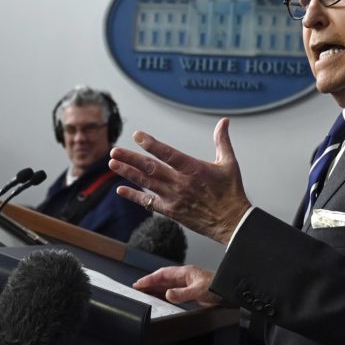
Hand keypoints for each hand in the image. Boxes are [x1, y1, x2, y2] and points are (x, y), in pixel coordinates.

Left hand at [109, 118, 249, 243]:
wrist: (232, 222)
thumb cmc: (231, 192)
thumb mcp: (229, 163)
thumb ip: (222, 141)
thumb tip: (223, 122)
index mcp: (194, 169)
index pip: (168, 154)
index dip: (152, 144)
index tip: (137, 136)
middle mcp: (180, 183)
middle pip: (151, 168)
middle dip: (130, 158)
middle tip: (114, 150)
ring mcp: (174, 198)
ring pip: (146, 183)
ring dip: (128, 173)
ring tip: (113, 164)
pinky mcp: (171, 211)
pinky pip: (148, 203)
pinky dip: (134, 196)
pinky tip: (121, 190)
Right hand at [133, 265, 220, 305]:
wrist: (231, 291)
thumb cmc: (218, 287)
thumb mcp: (199, 291)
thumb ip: (183, 293)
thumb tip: (167, 294)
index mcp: (185, 273)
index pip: (163, 274)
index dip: (150, 279)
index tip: (139, 283)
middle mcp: (185, 277)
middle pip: (163, 279)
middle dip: (150, 283)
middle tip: (137, 288)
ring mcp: (188, 284)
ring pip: (168, 285)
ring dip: (156, 288)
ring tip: (145, 293)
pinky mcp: (191, 292)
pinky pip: (174, 292)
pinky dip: (165, 294)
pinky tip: (161, 298)